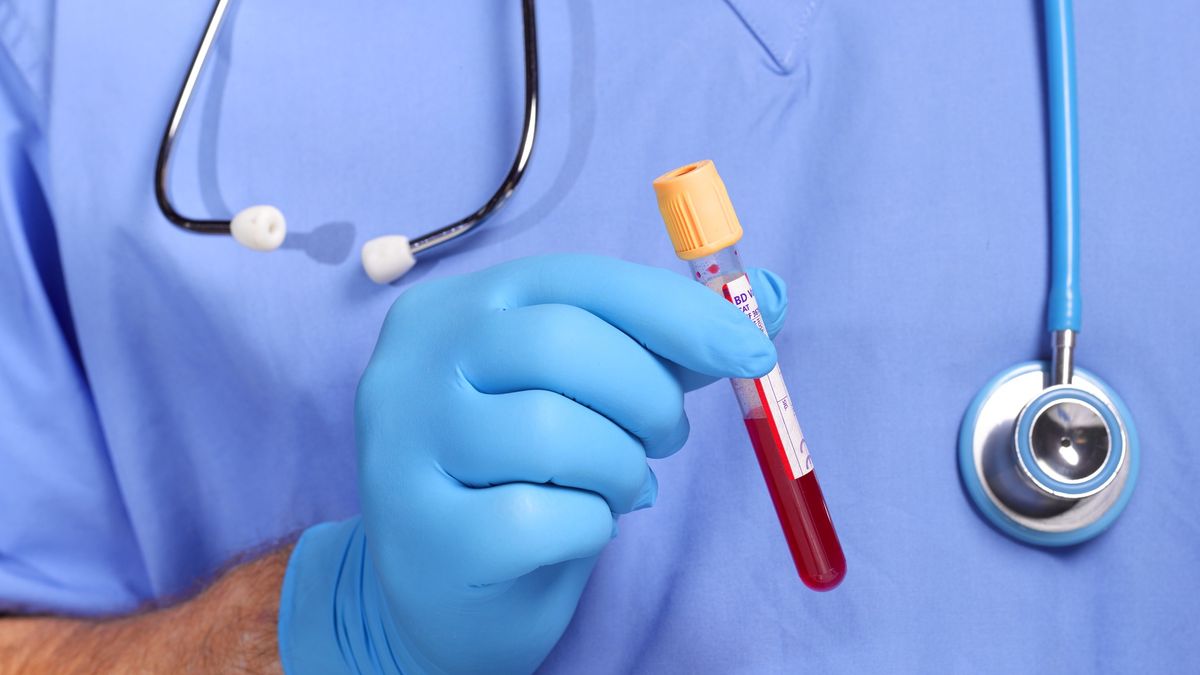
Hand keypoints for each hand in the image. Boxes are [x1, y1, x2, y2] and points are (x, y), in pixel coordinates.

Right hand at [279, 254, 787, 673]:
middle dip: (647, 396)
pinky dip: (588, 527)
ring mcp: (404, 447)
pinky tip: (575, 529)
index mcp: (458, 308)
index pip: (576, 280)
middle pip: (561, 345)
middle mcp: (413, 363)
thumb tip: (765, 296)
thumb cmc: (524, 475)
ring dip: (619, 468)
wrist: (441, 590)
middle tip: (667, 437)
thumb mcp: (586, 396)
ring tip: (617, 486)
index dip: (674, 311)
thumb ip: (663, 347)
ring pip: (552, 431)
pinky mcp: (421, 532)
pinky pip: (542, 518)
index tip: (752, 348)